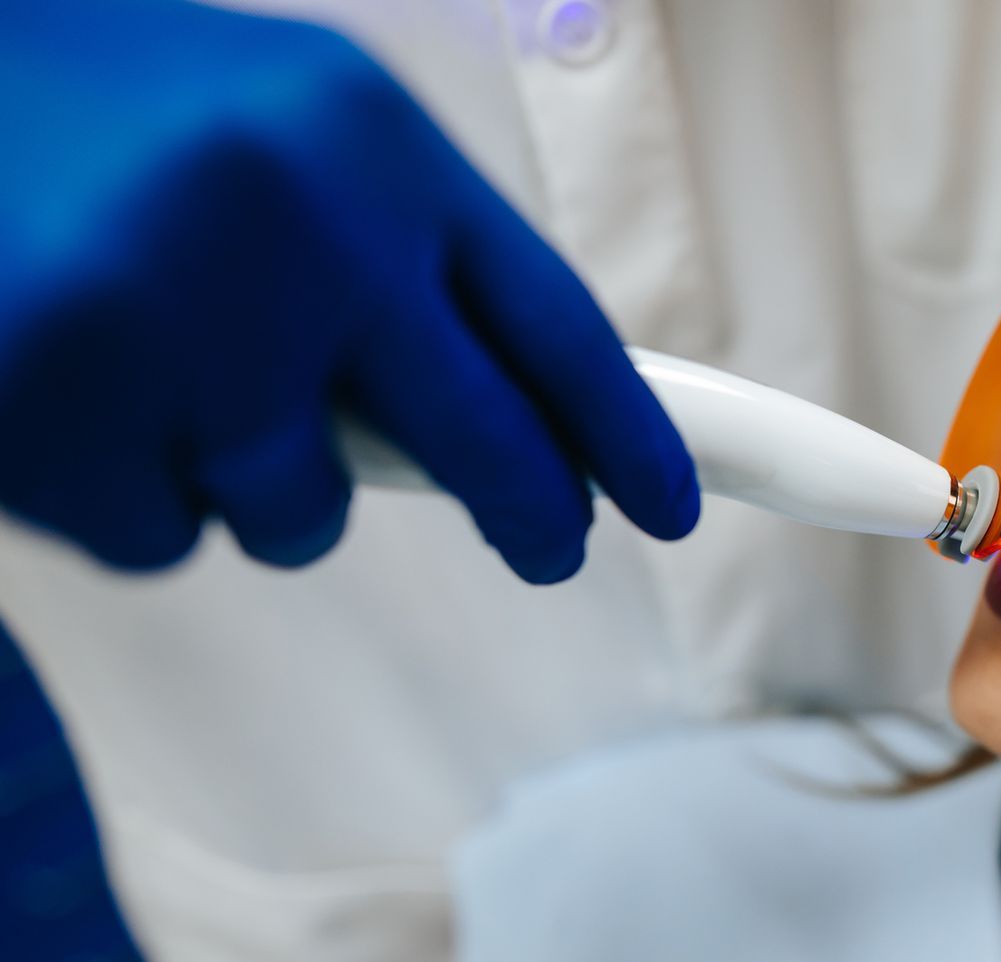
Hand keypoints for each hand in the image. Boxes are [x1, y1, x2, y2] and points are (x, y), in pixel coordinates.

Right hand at [0, 0, 697, 582]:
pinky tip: (60, 387)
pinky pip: (162, 536)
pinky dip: (127, 496)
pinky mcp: (64, 407)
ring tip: (153, 363)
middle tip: (550, 549)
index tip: (674, 503)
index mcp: (367, 137)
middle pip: (488, 446)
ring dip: (256, 483)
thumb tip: (528, 419)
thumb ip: (391, 254)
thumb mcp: (271, 131)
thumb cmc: (84, 107)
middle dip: (535, 517)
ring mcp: (183, 321)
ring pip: (303, 515)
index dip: (628, 431)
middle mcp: (303, 223)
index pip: (555, 323)